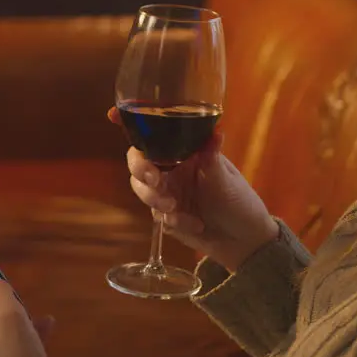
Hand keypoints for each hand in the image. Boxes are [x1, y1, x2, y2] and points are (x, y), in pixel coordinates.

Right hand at [108, 107, 277, 271]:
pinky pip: (156, 215)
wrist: (244, 241)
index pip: (156, 133)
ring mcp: (166, 192)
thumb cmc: (239, 202)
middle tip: (155, 181)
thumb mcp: (226, 179)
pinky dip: (172, 220)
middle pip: (138, 160)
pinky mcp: (165, 216)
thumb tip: (216, 132)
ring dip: (154, 198)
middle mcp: (172, 168)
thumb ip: (213, 158)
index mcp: (186, 151)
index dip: (131, 122)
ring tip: (175, 207)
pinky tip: (194, 224)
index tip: (113, 115)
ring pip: (140, 188)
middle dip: (141, 169)